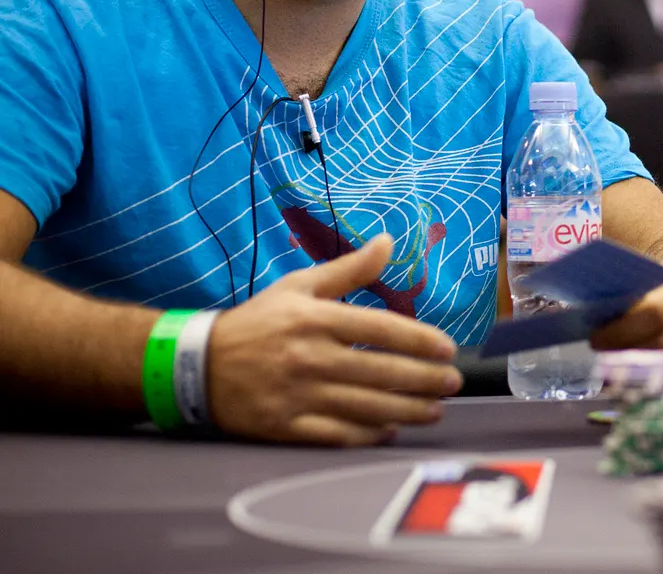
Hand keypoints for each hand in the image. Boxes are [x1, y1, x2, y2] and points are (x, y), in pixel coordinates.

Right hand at [207, 234, 462, 445]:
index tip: (448, 349)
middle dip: (425, 380)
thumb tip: (389, 240)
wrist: (196, 365)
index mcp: (316, 319)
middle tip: (454, 384)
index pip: (381, 330)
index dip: (420, 341)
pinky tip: (390, 429)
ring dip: (407, 410)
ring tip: (434, 410)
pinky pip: (336, 434)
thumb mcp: (299, 286)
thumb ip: (348, 268)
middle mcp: (310, 357)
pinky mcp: (284, 426)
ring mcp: (297, 394)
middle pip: (381, 372)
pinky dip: (367, 434)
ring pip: (365, 407)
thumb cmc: (258, 322)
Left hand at [589, 258, 662, 398]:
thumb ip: (629, 296)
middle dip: (630, 358)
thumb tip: (594, 321)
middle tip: (605, 365)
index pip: (656, 311)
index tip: (597, 341)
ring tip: (622, 378)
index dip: (622, 331)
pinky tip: (649, 387)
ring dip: (646, 380)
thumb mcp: (651, 279)